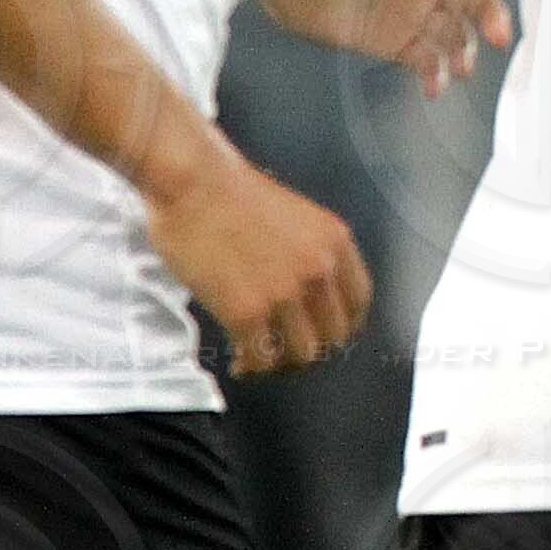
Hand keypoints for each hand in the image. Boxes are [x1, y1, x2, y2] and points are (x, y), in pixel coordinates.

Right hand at [148, 142, 372, 376]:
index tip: (323, 335)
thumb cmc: (230, 193)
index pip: (358, 303)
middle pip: (333, 336)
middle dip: (309, 350)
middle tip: (284, 352)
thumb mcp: (297, 217)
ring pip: (301, 355)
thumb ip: (311, 254)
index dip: (341, 326)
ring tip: (260, 359)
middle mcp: (319, 270)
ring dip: (281, 364)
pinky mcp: (247, 312)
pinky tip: (239, 362)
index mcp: (335, 243)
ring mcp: (285, 294)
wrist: (192, 182)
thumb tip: (308, 296)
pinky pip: (261, 358)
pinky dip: (251, 367)